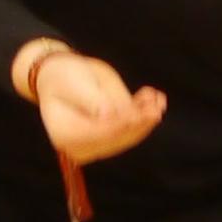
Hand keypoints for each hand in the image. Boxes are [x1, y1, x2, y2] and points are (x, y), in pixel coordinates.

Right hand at [26, 48, 166, 167]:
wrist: (64, 76)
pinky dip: (145, 115)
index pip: (96, 134)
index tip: (136, 114)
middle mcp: (82, 145)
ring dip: (146, 118)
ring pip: (129, 134)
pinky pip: (133, 129)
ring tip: (157, 98)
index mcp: (64, 134)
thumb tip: (107, 116)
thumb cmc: (64, 77)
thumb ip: (91, 100)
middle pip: (116, 137)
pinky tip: (155, 97)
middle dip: (138, 122)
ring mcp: (99, 143)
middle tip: (156, 105)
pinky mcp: (113, 136)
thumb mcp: (73, 82)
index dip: (118, 125)